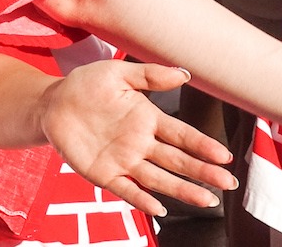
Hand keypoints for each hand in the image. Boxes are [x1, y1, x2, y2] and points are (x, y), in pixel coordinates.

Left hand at [40, 61, 235, 217]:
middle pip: (178, 161)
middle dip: (203, 172)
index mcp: (148, 119)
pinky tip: (159, 209)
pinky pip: (126, 189)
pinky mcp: (104, 174)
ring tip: (208, 200)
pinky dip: (142, 199)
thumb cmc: (86, 86)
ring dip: (183, 190)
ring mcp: (124, 160)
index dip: (203, 146)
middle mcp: (141, 143)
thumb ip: (150, 75)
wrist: (53, 102)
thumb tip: (184, 73)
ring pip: (159, 179)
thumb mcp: (118, 74)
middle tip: (228, 182)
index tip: (224, 156)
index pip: (182, 135)